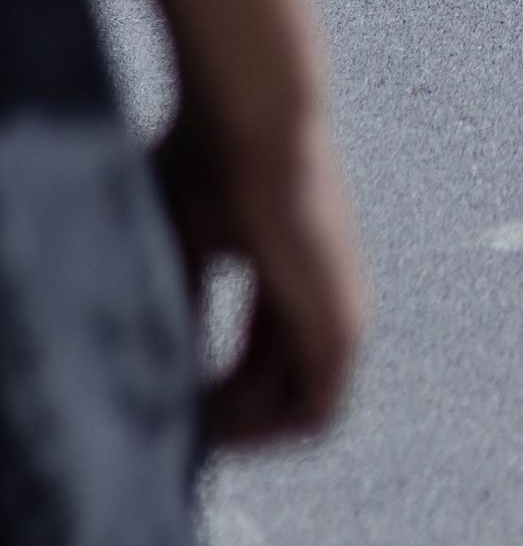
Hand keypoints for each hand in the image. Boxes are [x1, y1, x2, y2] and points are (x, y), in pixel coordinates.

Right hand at [157, 111, 367, 447]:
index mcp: (288, 270)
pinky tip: (209, 414)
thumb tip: (155, 374)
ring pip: (296, 413)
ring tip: (182, 415)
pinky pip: (315, 414)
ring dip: (238, 430)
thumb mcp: (179, 239)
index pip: (259, 358)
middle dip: (221, 420)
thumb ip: (178, 305)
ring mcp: (341, 310)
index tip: (162, 399)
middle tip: (167, 423)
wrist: (253, 114)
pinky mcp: (345, 321)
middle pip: (275, 392)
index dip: (210, 393)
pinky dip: (263, 431)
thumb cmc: (208, 156)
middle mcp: (321, 295)